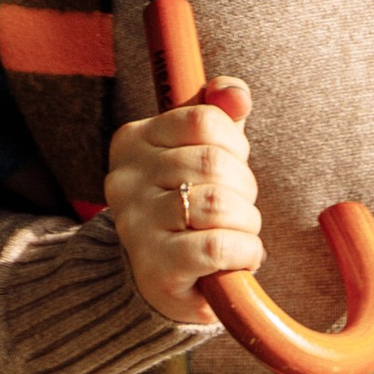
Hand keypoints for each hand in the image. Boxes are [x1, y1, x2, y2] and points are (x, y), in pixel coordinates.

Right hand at [104, 79, 264, 324]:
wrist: (163, 279)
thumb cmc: (189, 205)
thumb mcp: (202, 152)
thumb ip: (221, 115)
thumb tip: (237, 94)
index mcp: (134, 141)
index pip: (202, 120)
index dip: (234, 144)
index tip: (232, 166)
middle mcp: (126, 179)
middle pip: (213, 163)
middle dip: (244, 188)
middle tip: (240, 208)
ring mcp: (135, 224)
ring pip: (217, 204)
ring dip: (247, 221)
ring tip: (241, 233)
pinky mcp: (154, 267)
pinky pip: (217, 247)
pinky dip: (245, 251)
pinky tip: (242, 257)